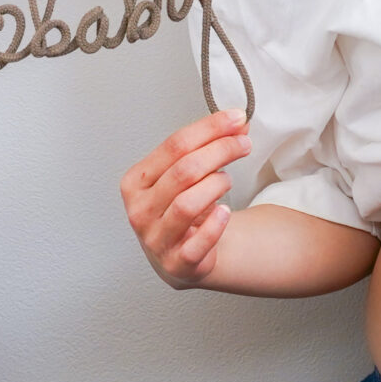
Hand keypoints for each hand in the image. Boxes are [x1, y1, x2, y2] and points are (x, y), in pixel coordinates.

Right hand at [122, 110, 251, 288]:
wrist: (181, 255)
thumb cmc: (180, 209)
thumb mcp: (185, 175)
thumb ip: (206, 147)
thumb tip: (237, 123)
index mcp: (136, 181)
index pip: (174, 145)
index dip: (209, 129)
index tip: (237, 118)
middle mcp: (140, 210)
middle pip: (184, 171)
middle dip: (220, 151)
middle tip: (244, 144)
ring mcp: (156, 239)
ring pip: (188, 203)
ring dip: (217, 185)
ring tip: (227, 180)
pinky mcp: (177, 263)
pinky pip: (198, 242)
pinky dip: (216, 225)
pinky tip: (225, 211)